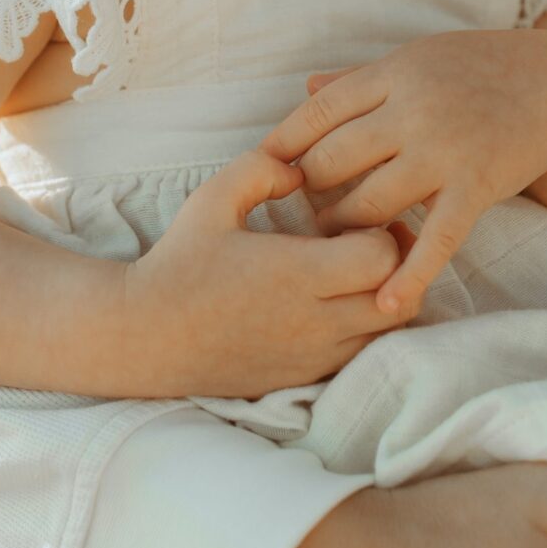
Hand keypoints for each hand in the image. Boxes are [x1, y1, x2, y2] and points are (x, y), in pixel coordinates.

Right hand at [121, 149, 404, 397]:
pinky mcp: (304, 378)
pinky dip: (363, 331)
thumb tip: (302, 169)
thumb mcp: (212, 199)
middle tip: (372, 246)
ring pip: (386, 335)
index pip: (383, 259)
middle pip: (399, 301)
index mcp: (298, 275)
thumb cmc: (180, 262)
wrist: (147, 336)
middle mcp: (315, 322)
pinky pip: (358, 356)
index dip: (385, 235)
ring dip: (384, 302)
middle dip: (398, 270)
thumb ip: (260, 168)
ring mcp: (312, 356)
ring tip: (354, 277)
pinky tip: (334, 307)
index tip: (358, 222)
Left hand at [262, 28, 546, 311]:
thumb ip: (361, 79)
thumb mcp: (418, 59)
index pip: (317, 113)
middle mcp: (413, 110)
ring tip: (334, 244)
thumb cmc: (480, 70)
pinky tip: (388, 303)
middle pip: (333, 161)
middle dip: (308, 193)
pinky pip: (436, 238)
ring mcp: (445, 150)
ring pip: (370, 202)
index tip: (266, 174)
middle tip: (300, 215)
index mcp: (393, 74)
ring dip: (343, 230)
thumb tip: (305, 88)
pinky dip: (411, 273)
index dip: (284, 146)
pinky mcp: (476, 186)